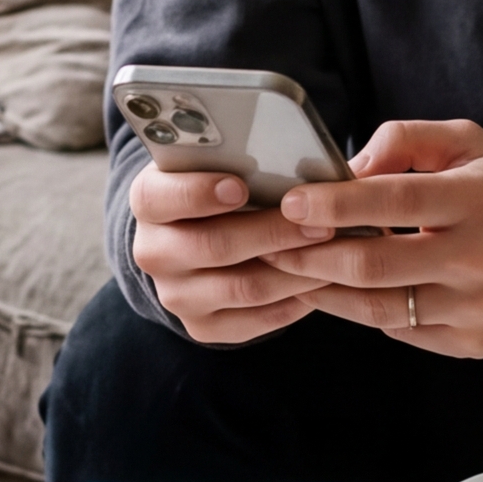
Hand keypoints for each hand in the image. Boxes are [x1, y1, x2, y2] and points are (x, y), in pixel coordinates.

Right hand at [129, 166, 333, 344]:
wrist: (196, 236)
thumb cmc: (219, 184)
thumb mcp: (216, 161)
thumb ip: (239, 154)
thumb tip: (292, 157)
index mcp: (149, 200)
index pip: (160, 197)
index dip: (198, 193)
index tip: (240, 187)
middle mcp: (154, 251)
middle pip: (213, 246)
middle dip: (273, 234)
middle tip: (321, 223)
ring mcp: (175, 295)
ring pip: (242, 288)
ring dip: (294, 270)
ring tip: (332, 253)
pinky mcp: (201, 326)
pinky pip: (254, 322)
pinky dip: (293, 302)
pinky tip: (320, 282)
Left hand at [268, 119, 482, 357]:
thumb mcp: (472, 144)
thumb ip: (408, 140)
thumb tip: (349, 165)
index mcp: (481, 198)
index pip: (396, 200)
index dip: (338, 202)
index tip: (291, 202)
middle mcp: (482, 257)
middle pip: (376, 264)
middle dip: (312, 255)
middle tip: (270, 243)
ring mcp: (477, 308)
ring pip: (380, 307)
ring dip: (325, 289)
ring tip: (289, 270)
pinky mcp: (472, 344)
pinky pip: (401, 329)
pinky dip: (364, 310)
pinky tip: (338, 291)